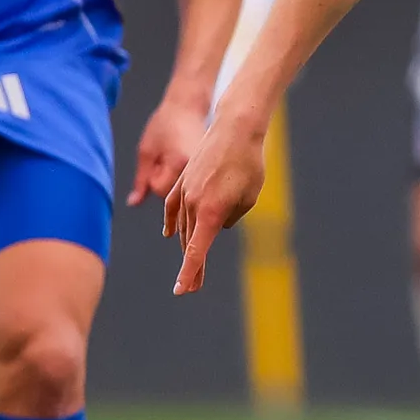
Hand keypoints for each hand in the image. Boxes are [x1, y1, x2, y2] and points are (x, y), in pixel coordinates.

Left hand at [126, 92, 209, 204]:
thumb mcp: (146, 150)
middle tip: (168, 156)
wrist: (188, 106)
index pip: (160, 190)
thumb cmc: (167, 123)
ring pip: (187, 191)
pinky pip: (197, 184)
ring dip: (178, 180)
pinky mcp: (211, 168)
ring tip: (179, 156)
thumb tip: (133, 202)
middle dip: (167, 180)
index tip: (159, 158)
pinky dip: (189, 177)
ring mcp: (208, 169)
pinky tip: (188, 160)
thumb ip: (141, 180)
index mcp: (180, 164)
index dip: (155, 176)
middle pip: (176, 195)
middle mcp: (197, 170)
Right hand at [162, 100, 269, 294]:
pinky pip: (174, 207)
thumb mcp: (247, 198)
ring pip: (184, 225)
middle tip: (193, 288)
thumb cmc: (249, 164)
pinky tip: (170, 234)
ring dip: (188, 244)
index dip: (189, 272)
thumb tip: (215, 225)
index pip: (196, 251)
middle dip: (192, 266)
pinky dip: (172, 222)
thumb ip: (230, 217)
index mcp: (211, 212)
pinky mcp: (183, 180)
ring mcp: (185, 190)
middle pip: (190, 242)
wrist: (235, 128)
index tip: (181, 290)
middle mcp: (193, 204)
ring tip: (191, 265)